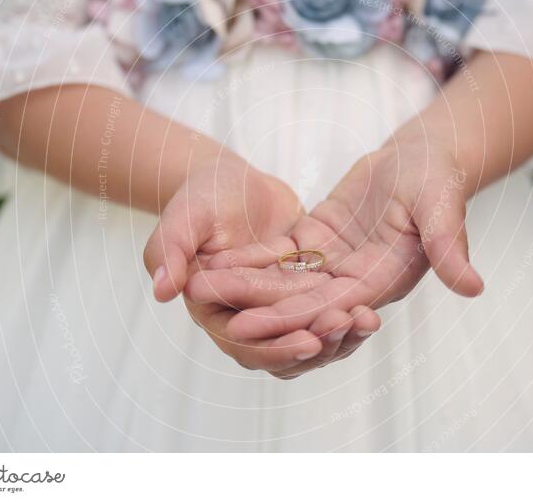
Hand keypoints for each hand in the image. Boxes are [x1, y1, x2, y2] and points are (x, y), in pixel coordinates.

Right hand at [143, 153, 376, 372]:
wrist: (235, 181)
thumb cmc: (204, 195)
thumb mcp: (186, 215)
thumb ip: (170, 249)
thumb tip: (162, 290)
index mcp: (214, 312)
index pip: (247, 345)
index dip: (277, 348)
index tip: (309, 342)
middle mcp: (244, 321)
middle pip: (285, 351)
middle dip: (319, 344)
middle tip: (348, 328)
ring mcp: (275, 312)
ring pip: (309, 338)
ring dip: (338, 337)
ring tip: (366, 322)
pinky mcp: (301, 297)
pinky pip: (325, 315)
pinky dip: (346, 316)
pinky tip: (371, 310)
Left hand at [187, 139, 483, 377]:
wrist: (423, 155)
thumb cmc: (436, 177)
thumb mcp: (442, 206)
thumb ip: (450, 246)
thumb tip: (475, 287)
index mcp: (384, 278)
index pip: (331, 307)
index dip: (290, 317)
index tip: (250, 324)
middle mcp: (356, 279)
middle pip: (298, 299)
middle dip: (252, 303)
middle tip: (206, 304)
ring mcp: (336, 262)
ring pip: (285, 279)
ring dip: (244, 282)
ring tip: (199, 281)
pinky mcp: (320, 241)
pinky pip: (283, 254)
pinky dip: (252, 257)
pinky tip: (217, 257)